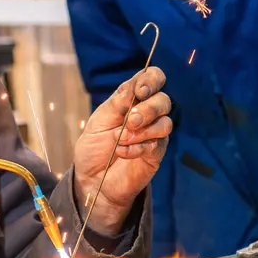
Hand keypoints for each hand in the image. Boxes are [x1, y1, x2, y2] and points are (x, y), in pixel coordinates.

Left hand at [70, 68, 171, 233]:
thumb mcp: (99, 120)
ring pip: (165, 123)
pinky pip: (157, 145)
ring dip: (142, 131)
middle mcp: (147, 113)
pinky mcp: (156, 153)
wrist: (93, 179)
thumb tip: (134, 87)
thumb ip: (117, 103)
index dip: (152, 80)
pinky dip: (137, 147)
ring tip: (120, 140)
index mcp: (132, 98)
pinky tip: (122, 152)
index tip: (140, 91)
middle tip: (129, 121)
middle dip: (147, 109)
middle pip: (164, 100)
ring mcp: (154, 134)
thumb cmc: (94, 146)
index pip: (153, 78)